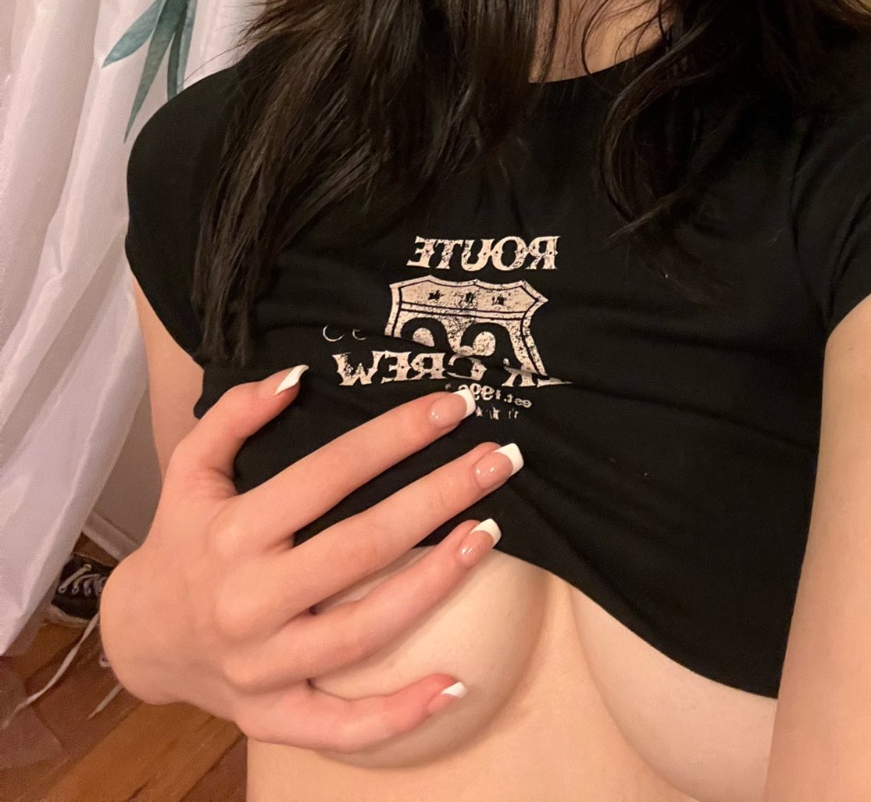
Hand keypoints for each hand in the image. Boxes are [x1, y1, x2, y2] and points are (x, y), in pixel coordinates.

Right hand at [99, 369, 520, 753]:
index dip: (395, 436)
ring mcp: (264, 666)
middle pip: (362, 546)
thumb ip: (234, 415)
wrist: (140, 638)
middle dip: (439, 497)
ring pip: (364, 631)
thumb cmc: (184, 541)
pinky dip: (398, 715)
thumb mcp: (190, 468)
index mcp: (234, 532)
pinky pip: (342, 726)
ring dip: (435, 583)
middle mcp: (250, 600)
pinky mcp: (274, 717)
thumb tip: (296, 375)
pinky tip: (456, 683)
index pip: (330, 473)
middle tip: (500, 461)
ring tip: (490, 533)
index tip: (452, 407)